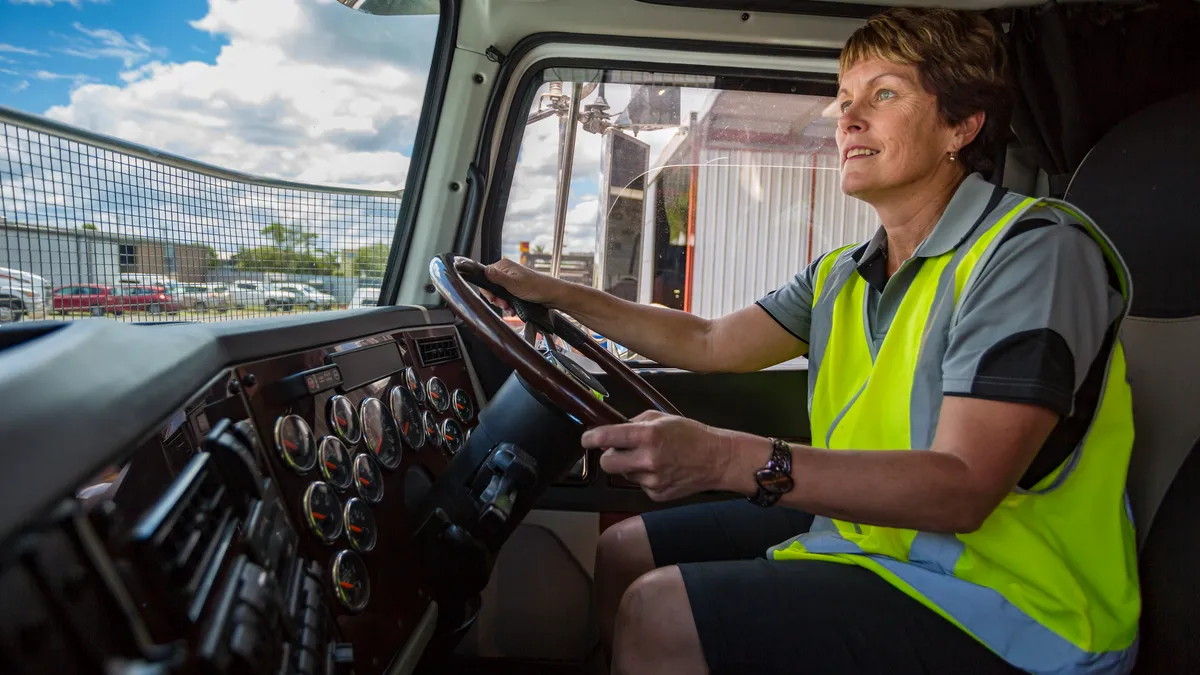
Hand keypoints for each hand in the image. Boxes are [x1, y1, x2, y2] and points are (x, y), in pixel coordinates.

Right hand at [479, 258, 565, 312]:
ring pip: (499, 294)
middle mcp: (506, 271)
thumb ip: (497, 277)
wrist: (552, 295)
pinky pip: (506, 297)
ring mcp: (511, 280)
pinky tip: (513, 309)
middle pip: (492, 287)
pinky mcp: (516, 288)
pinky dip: (508, 304)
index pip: (486, 277)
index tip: (494, 299)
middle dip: (496, 299)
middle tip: (504, 305)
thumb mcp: (513, 283)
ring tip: (510, 308)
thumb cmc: (536, 287)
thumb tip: (484, 270)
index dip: (488, 291)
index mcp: (504, 266)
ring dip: (503, 303)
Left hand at [582, 410, 740, 500]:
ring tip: (652, 458)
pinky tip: (662, 470)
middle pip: (608, 463)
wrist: (716, 460)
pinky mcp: (656, 494)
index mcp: (647, 436)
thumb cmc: (691, 435)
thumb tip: (612, 432)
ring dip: (630, 466)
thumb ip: (634, 424)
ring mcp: (652, 480)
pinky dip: (645, 477)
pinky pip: (639, 484)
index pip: (608, 437)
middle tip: (620, 450)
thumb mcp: (661, 419)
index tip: (586, 439)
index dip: (591, 438)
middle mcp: (647, 459)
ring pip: (624, 474)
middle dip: (610, 456)